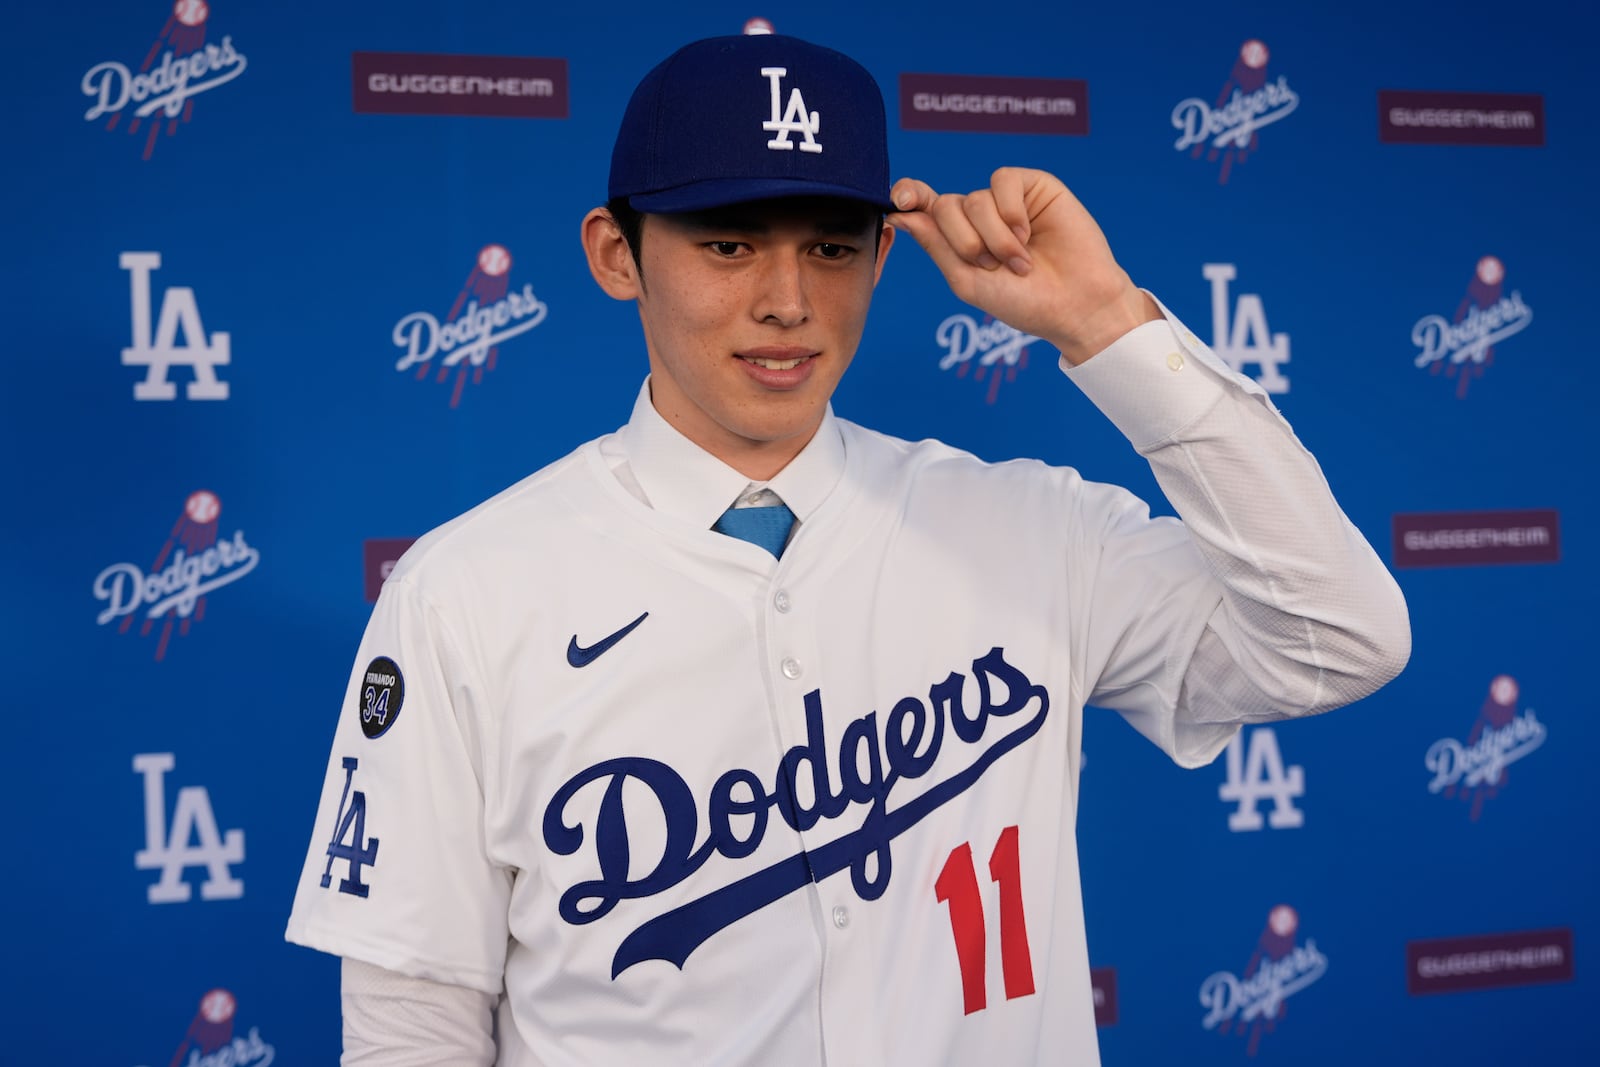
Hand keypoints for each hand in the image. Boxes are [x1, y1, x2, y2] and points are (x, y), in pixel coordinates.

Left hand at [886, 168, 1158, 364]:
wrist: (1074, 305)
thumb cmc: (1023, 302)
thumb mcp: (967, 281)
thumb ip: (935, 245)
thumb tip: (899, 214)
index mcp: (959, 238)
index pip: (924, 207)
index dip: (908, 195)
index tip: (900, 201)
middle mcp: (979, 216)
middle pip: (944, 205)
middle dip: (963, 241)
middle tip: (991, 266)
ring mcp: (1006, 200)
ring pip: (974, 198)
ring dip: (993, 236)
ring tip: (1019, 262)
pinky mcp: (1033, 186)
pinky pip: (1003, 180)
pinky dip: (1010, 212)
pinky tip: (1026, 233)